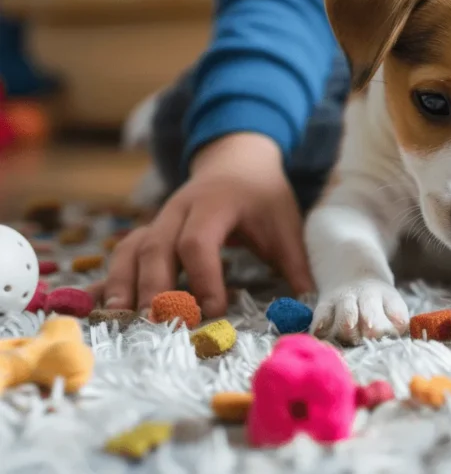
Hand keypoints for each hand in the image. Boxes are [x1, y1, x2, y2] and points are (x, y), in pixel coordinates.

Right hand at [95, 133, 313, 316]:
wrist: (238, 158)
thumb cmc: (264, 195)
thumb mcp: (285, 224)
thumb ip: (295, 265)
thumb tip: (309, 306)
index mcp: (215, 204)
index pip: (199, 241)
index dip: (203, 277)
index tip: (214, 310)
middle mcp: (179, 209)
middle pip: (157, 247)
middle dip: (157, 288)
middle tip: (161, 326)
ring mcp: (161, 219)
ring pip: (132, 249)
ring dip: (125, 283)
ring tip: (122, 317)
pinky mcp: (151, 230)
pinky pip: (125, 252)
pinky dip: (115, 278)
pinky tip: (107, 307)